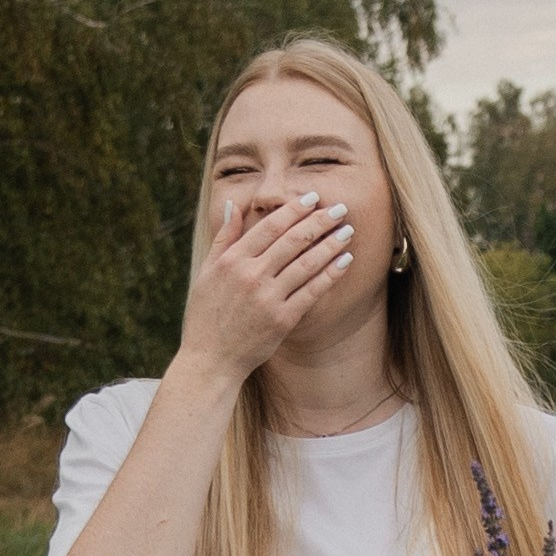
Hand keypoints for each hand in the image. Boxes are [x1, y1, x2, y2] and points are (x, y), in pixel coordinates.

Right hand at [180, 190, 358, 384]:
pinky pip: (312, 292)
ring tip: (348, 231)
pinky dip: (331, 274)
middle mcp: (250, 275)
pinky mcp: (282, 319)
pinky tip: (345, 261)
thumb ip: (224, 238)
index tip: (313, 197)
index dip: (294, 210)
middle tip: (340, 208)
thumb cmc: (207, 314)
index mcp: (231, 260)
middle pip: (292, 240)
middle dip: (319, 221)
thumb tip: (233, 205)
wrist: (211, 358)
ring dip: (331, 244)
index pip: (269, 227)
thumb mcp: (207, 271)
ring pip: (306, 264)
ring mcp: (268, 298)